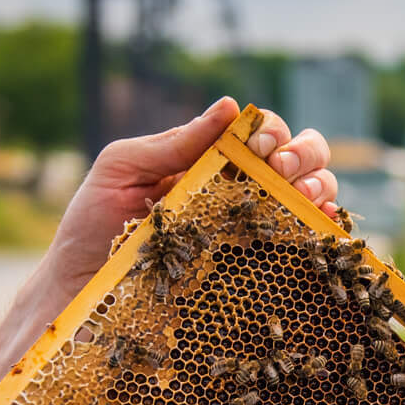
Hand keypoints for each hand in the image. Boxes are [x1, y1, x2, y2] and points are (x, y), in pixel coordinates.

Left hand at [44, 97, 341, 292]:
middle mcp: (238, 195)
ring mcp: (252, 234)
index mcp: (208, 164)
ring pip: (313, 195)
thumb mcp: (120, 171)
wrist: (79, 297)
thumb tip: (230, 107)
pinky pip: (306, 246)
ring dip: (320, 183)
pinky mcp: (258, 274)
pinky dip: (324, 228)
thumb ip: (171, 141)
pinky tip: (317, 224)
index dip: (270, 131)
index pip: (259, 134)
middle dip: (304, 152)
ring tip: (300, 193)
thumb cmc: (90, 231)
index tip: (258, 145)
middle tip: (282, 167)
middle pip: (298, 159)